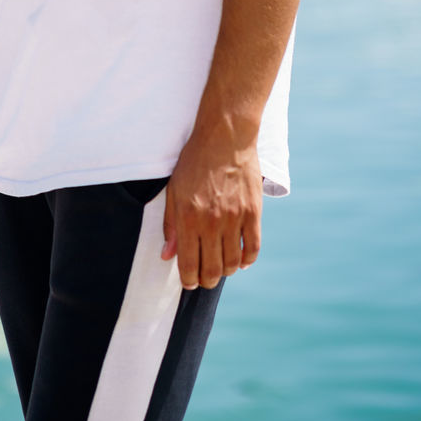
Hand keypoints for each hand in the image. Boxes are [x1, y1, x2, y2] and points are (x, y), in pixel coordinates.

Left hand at [161, 128, 262, 289]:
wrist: (224, 137)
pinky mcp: (253, 212)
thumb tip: (167, 255)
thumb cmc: (194, 162)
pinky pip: (253, 248)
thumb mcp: (174, 190)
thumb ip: (170, 224)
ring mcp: (234, 218)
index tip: (188, 282)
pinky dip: (247, 261)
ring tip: (220, 268)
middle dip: (206, 280)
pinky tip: (240, 261)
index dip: (188, 280)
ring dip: (225, 272)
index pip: (188, 264)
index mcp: (188, 217)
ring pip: (232, 263)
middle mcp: (212, 222)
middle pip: (212, 269)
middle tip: (204, 278)